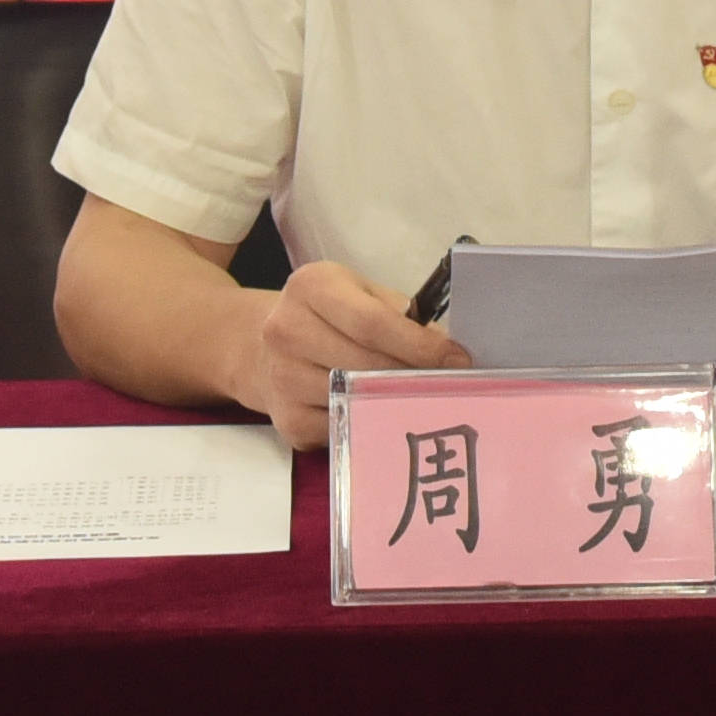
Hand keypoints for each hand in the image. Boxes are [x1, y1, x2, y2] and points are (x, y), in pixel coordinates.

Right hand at [227, 254, 461, 448]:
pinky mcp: (285, 420)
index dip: (420, 345)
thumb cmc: (325, 316)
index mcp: (310, 287)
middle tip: (451, 385)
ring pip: (357, 400)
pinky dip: (370, 424)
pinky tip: (384, 415)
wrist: (257, 346)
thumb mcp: (356, 293)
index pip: (373, 323)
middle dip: (415, 376)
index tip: (457, 360)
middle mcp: (286, 331)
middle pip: (367, 365)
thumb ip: (397, 312)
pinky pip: (343, 428)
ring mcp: (282, 379)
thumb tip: (442, 346)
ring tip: (424, 399)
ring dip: (396, 403)